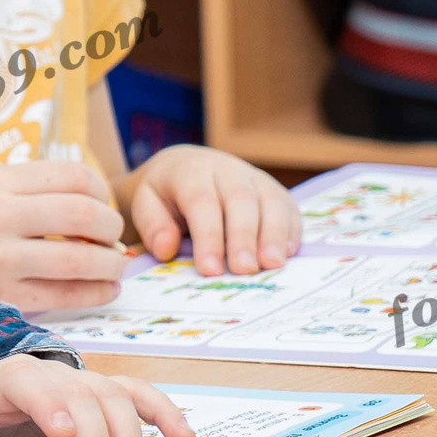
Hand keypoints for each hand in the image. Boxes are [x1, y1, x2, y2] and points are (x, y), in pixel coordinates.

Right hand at [0, 162, 128, 312]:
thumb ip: (34, 191)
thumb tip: (99, 204)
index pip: (75, 175)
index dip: (102, 192)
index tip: (104, 207)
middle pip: (84, 213)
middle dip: (113, 229)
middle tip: (116, 240)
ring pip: (79, 259)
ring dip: (111, 265)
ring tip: (116, 267)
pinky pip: (63, 296)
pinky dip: (94, 294)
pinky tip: (103, 290)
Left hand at [125, 145, 300, 275]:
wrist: (185, 167)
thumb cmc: (165, 194)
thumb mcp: (146, 203)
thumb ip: (153, 225)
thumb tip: (166, 249)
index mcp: (191, 170)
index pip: (202, 202)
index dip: (208, 236)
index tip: (210, 269)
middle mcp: (227, 170)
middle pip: (241, 201)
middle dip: (243, 237)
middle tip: (244, 270)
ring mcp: (254, 178)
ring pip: (270, 201)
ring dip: (273, 235)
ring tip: (271, 265)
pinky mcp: (274, 191)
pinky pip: (287, 207)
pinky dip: (290, 231)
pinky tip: (286, 255)